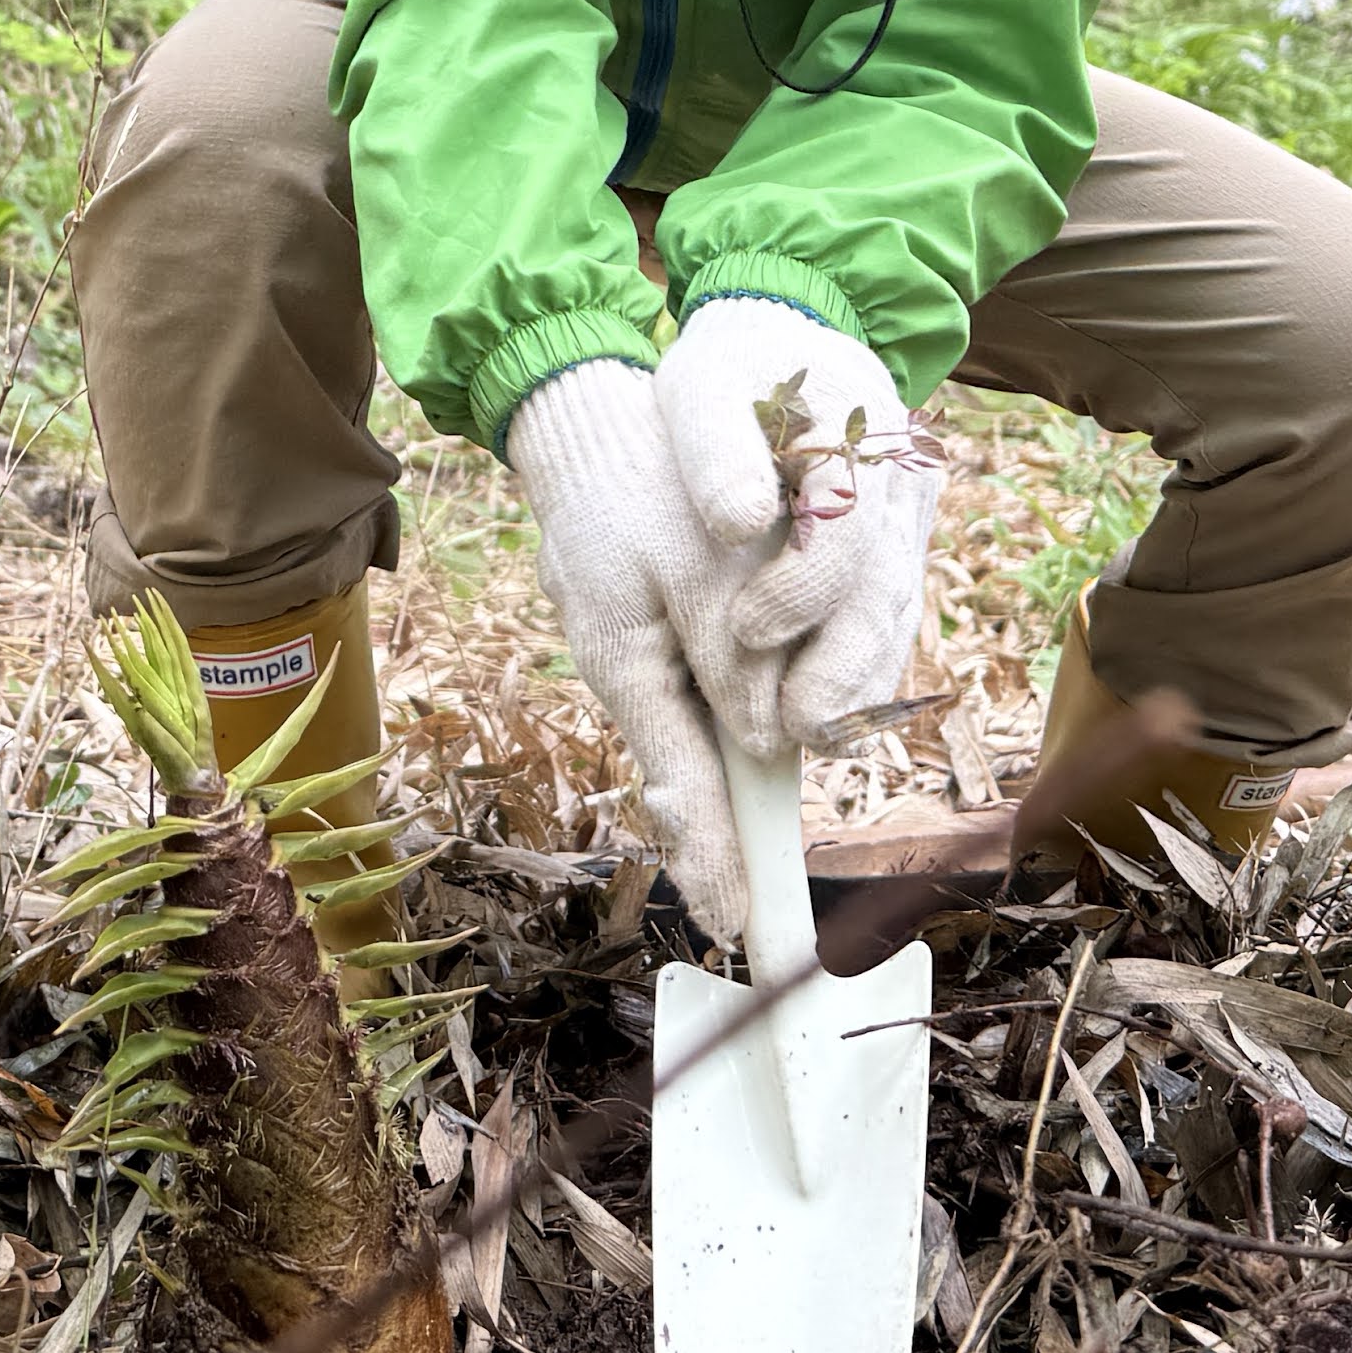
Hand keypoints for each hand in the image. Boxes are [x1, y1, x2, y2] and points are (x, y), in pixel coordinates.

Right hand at [507, 360, 751, 940]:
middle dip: (726, 831)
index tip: (738, 926)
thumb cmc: (630, 487)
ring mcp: (644, 659)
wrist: (584, 426)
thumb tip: (767, 746)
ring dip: (734, 780)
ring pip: (708, 737)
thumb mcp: (690, 570)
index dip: (713, 859)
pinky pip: (702, 696)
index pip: (682, 787)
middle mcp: (635, 677)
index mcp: (629, 670)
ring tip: (748, 856)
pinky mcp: (657, 636)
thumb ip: (731, 661)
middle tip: (753, 911)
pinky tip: (755, 746)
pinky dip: (730, 723)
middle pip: (697, 775)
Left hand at [655, 295, 936, 760]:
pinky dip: (867, 662)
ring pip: (897, 607)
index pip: (844, 527)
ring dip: (859, 678)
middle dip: (841, 665)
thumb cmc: (727, 368)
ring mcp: (912, 508)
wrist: (787, 332)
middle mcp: (902, 473)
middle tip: (795, 727)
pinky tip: (837, 709)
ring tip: (813, 735)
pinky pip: (895, 609)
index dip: (801, 588)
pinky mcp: (904, 537)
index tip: (745, 629)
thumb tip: (738, 524)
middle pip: (884, 585)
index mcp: (856, 426)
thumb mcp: (702, 388)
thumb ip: (720, 450)